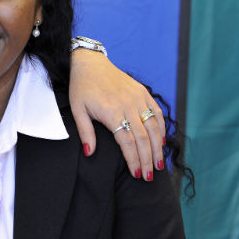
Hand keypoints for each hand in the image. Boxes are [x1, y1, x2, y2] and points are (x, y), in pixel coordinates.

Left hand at [69, 49, 164, 180]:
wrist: (90, 62)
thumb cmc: (82, 87)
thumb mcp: (77, 110)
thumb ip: (85, 133)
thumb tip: (90, 153)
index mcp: (111, 111)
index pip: (127, 141)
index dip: (133, 159)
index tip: (136, 174)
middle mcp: (128, 105)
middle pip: (143, 138)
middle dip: (148, 159)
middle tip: (149, 176)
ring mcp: (138, 98)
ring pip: (153, 127)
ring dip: (158, 148)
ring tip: (159, 164)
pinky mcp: (143, 92)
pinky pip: (157, 113)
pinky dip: (161, 128)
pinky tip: (162, 142)